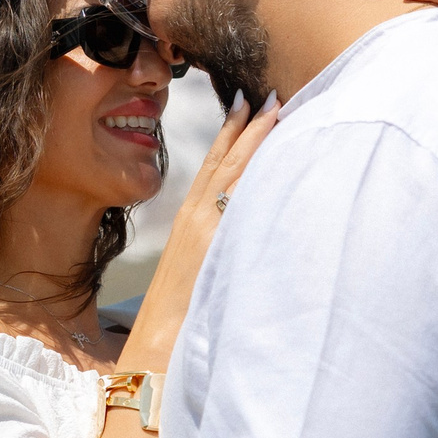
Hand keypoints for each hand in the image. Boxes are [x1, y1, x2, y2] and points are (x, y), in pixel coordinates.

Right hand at [117, 95, 280, 370]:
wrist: (158, 345)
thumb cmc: (178, 317)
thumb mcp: (197, 271)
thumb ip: (217, 247)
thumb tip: (239, 236)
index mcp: (190, 222)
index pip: (212, 165)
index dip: (230, 133)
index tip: (247, 104)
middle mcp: (195, 217)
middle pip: (225, 159)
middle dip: (250, 124)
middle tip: (273, 93)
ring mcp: (205, 227)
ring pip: (234, 170)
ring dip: (258, 137)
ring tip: (279, 107)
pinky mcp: (216, 241)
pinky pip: (240, 197)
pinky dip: (257, 171)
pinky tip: (278, 152)